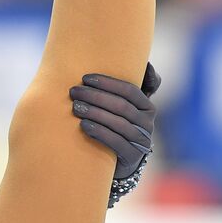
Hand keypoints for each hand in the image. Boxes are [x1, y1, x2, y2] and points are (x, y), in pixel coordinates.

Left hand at [69, 62, 159, 180]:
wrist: (118, 160)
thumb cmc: (116, 124)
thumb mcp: (123, 104)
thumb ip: (128, 85)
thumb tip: (144, 62)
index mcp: (146, 106)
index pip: (130, 90)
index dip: (107, 82)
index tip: (85, 77)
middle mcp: (148, 123)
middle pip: (122, 106)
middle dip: (95, 96)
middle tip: (73, 91)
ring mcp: (142, 141)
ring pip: (119, 123)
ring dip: (95, 113)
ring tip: (75, 107)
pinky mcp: (133, 157)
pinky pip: (117, 142)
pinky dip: (99, 132)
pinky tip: (83, 125)